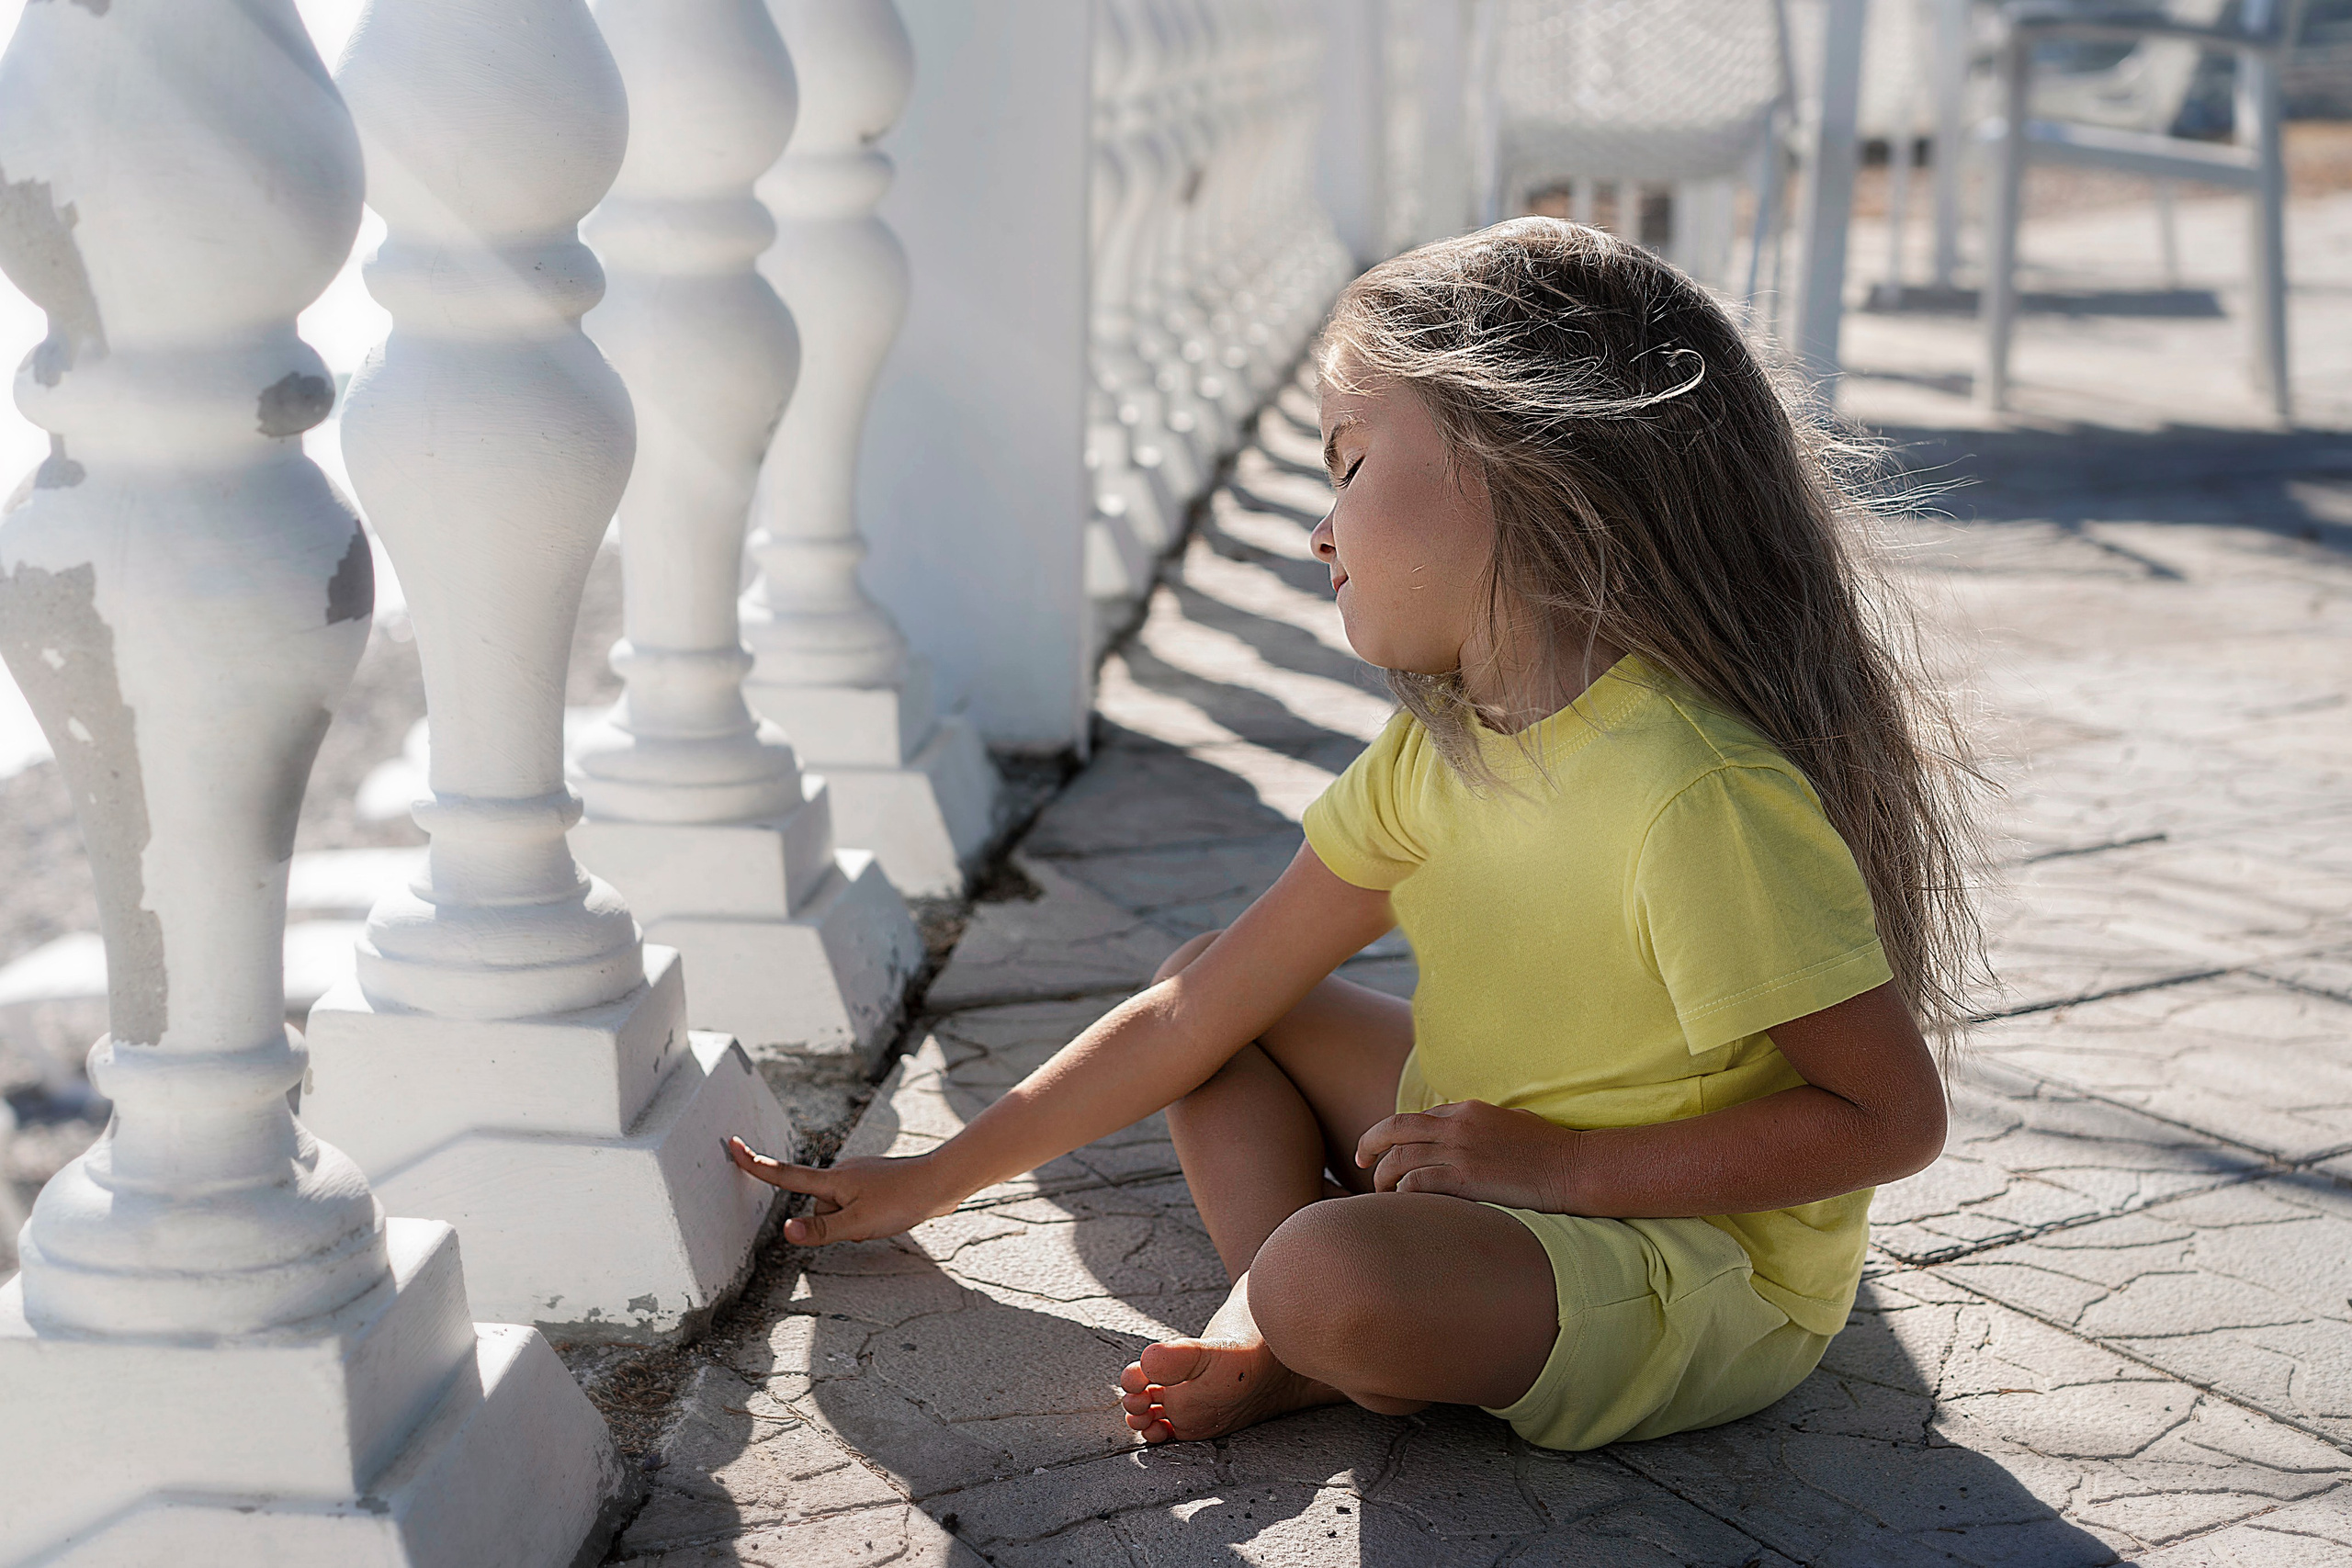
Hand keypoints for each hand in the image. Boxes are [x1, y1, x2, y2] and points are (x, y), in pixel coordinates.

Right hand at [726, 1137, 957, 1245]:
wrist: (942, 1182)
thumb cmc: (903, 1199)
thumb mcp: (858, 1223)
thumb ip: (821, 1230)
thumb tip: (785, 1233)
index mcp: (833, 1180)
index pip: (786, 1174)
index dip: (757, 1164)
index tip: (733, 1146)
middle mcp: (842, 1174)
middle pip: (818, 1208)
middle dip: (833, 1223)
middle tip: (866, 1224)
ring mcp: (859, 1177)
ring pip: (839, 1211)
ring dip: (853, 1223)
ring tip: (881, 1219)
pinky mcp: (874, 1183)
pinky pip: (857, 1207)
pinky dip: (866, 1217)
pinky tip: (889, 1215)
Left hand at [1354, 1100, 1583, 1211]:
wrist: (1573, 1167)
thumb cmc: (1549, 1149)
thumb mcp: (1510, 1121)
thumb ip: (1480, 1124)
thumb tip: (1462, 1133)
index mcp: (1468, 1109)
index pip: (1418, 1117)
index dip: (1396, 1134)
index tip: (1386, 1150)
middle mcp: (1457, 1126)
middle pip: (1395, 1128)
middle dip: (1369, 1143)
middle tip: (1358, 1161)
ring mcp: (1460, 1151)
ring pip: (1400, 1159)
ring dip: (1383, 1177)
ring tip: (1379, 1193)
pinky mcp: (1466, 1179)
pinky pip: (1417, 1184)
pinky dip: (1402, 1194)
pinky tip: (1402, 1205)